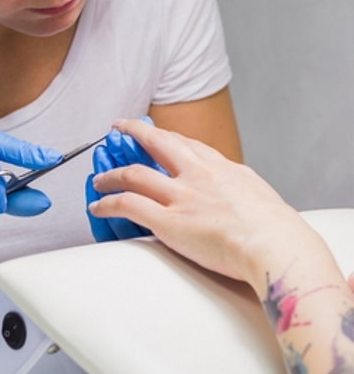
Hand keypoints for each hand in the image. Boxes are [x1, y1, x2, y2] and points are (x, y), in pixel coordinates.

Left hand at [87, 119, 308, 288]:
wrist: (275, 245)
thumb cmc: (275, 229)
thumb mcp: (258, 193)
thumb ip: (238, 186)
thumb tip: (235, 188)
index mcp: (220, 168)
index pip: (186, 143)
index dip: (165, 136)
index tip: (155, 133)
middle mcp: (197, 175)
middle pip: (157, 143)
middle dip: (134, 132)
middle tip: (119, 128)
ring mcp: (181, 196)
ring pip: (133, 174)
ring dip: (111, 175)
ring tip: (99, 179)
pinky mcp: (168, 221)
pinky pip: (127, 205)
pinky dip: (108, 203)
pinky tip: (98, 206)